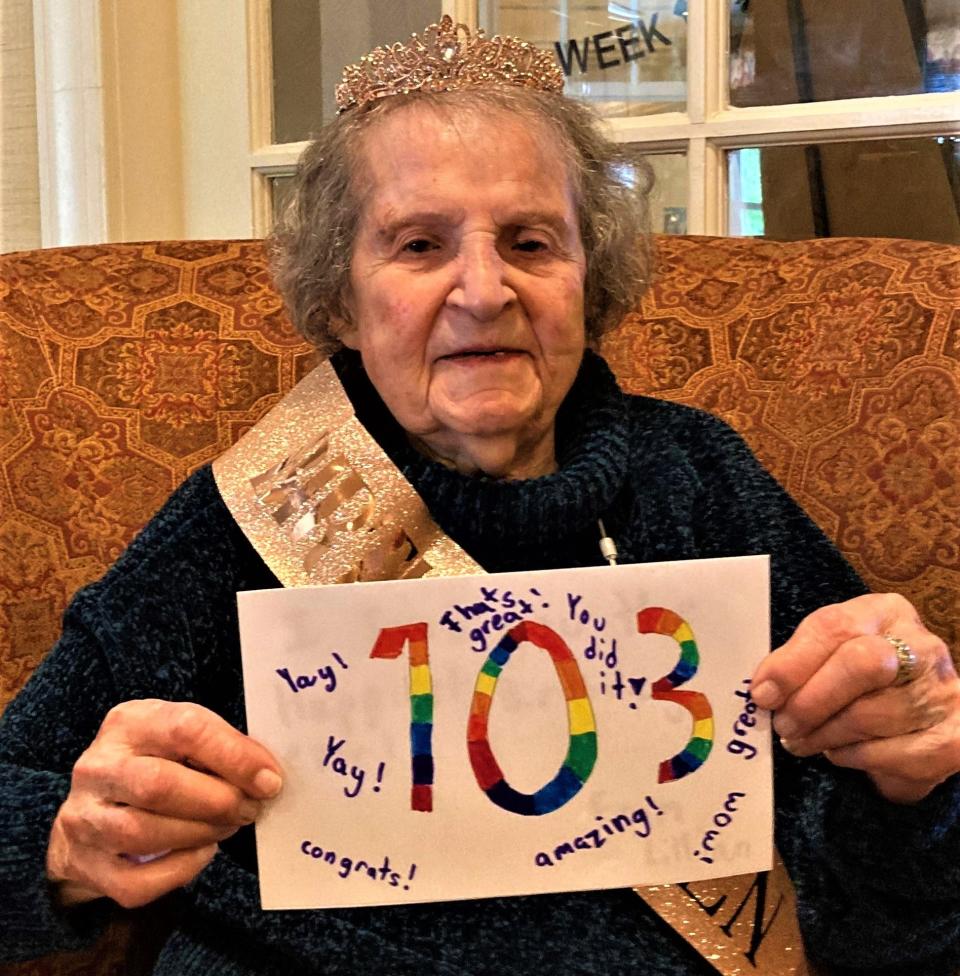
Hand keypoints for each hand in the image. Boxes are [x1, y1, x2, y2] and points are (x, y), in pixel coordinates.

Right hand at [47, 699, 281, 907]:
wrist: (91, 808)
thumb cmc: (153, 763)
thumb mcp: (178, 738)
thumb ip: (217, 747)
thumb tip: (266, 776)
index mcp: (130, 723)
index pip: (184, 730)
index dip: (234, 756)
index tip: (269, 779)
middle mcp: (99, 767)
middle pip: (159, 785)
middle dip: (219, 801)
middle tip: (250, 808)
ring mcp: (85, 818)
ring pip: (145, 833)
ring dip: (202, 833)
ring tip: (228, 826)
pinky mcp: (85, 865)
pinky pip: (135, 882)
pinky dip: (180, 871)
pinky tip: (201, 852)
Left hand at [751, 593, 959, 803]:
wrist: (914, 711)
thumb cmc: (855, 677)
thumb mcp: (825, 653)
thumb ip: (795, 664)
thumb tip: (764, 692)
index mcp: (883, 612)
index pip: (833, 628)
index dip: (793, 664)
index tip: (763, 695)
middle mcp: (921, 645)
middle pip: (862, 665)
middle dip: (812, 701)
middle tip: (784, 725)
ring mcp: (943, 690)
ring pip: (873, 715)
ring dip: (825, 735)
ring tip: (803, 741)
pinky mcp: (955, 737)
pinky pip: (896, 754)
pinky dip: (857, 758)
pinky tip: (840, 753)